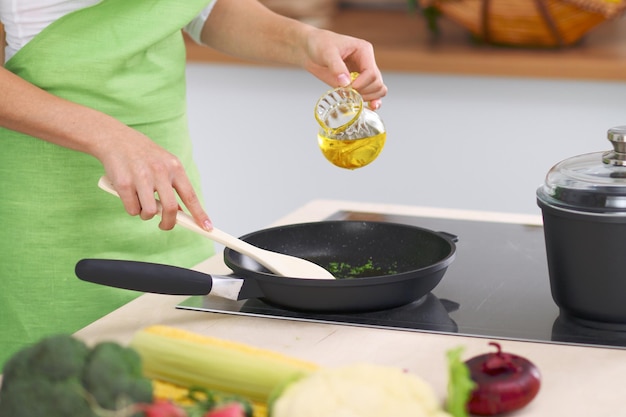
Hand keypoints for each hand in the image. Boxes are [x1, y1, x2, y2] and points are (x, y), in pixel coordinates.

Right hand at [95, 127, 211, 231]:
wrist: (115, 138)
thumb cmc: (143, 155)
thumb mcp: (164, 165)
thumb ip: (173, 186)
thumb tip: (180, 212)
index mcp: (174, 167)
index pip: (190, 196)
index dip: (199, 214)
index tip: (207, 228)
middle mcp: (160, 172)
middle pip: (170, 209)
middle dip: (168, 223)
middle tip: (163, 225)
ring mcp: (141, 177)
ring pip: (149, 212)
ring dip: (146, 215)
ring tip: (142, 203)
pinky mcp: (123, 183)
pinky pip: (132, 209)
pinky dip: (132, 209)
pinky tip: (129, 196)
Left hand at [302, 29, 387, 108]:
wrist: (310, 49)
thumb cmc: (319, 44)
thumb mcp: (327, 52)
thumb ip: (336, 67)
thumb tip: (346, 83)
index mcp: (364, 51)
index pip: (372, 72)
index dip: (362, 83)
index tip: (348, 87)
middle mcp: (366, 62)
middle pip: (377, 83)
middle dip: (364, 92)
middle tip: (348, 92)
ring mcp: (363, 74)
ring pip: (378, 90)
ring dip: (368, 97)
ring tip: (353, 98)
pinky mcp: (357, 83)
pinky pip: (371, 94)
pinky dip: (370, 101)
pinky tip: (366, 106)